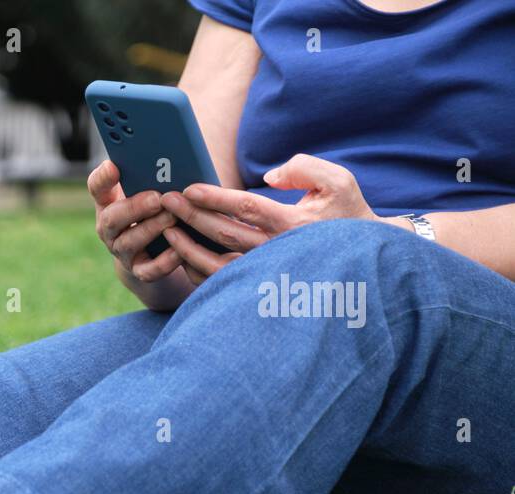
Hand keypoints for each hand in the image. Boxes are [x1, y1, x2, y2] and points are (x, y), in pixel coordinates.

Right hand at [87, 159, 182, 283]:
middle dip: (134, 208)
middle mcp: (111, 229)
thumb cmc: (154, 213)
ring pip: (130, 242)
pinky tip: (180, 249)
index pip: (98, 187)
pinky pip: (149, 270)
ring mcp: (123, 252)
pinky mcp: (140, 272)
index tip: (114, 166)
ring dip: (152, 229)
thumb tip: (166, 157)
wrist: (154, 255)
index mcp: (110, 203)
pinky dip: (164, 261)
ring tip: (173, 217)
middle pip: (112, 218)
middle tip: (157, 198)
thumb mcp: (148, 192)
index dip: (103, 178)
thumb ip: (149, 175)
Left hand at [159, 154, 384, 285]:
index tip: (188, 189)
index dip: (214, 198)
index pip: (245, 208)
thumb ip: (304, 168)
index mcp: (293, 224)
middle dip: (191, 216)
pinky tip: (183, 255)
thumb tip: (268, 177)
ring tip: (167, 229)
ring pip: (217, 266)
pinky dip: (199, 272)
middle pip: (224, 234)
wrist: (363, 260)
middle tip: (166, 202)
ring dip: (188, 248)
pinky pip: (221, 285)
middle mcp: (276, 252)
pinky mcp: (259, 289)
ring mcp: (266, 275)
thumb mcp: (338, 182)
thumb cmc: (348, 215)